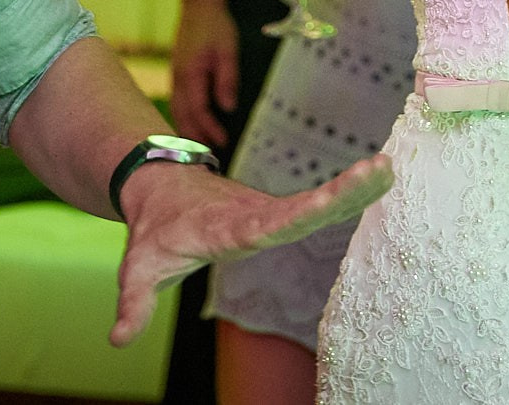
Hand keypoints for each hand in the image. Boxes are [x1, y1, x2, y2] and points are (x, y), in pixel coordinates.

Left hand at [106, 156, 393, 346]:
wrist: (161, 186)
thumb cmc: (154, 230)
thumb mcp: (137, 267)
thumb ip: (132, 303)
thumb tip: (118, 339)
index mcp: (228, 227)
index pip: (268, 223)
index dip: (300, 214)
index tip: (328, 201)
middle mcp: (257, 214)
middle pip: (305, 205)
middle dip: (342, 190)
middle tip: (381, 168)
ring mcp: (271, 210)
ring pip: (316, 199)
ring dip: (354, 187)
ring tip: (390, 169)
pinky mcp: (280, 211)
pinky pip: (317, 202)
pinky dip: (349, 192)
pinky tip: (381, 181)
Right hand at [169, 0, 240, 147]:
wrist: (198, 7)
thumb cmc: (215, 26)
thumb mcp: (228, 50)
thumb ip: (227, 79)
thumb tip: (228, 108)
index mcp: (190, 75)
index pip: (198, 111)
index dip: (210, 129)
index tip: (224, 141)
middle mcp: (178, 80)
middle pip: (182, 117)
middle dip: (195, 139)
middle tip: (210, 157)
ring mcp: (175, 78)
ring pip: (176, 113)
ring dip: (187, 132)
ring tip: (200, 149)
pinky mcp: (177, 76)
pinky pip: (177, 104)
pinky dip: (184, 119)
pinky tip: (192, 127)